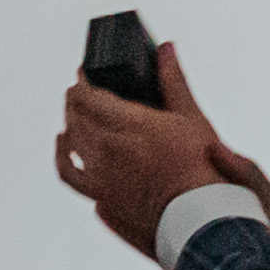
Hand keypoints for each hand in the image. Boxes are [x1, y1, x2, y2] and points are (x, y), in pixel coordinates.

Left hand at [57, 40, 262, 254]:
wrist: (204, 221)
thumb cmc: (205, 170)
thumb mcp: (192, 118)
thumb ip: (173, 81)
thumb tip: (165, 48)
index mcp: (129, 126)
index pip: (88, 95)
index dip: (82, 80)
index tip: (84, 73)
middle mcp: (108, 151)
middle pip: (75, 116)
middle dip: (75, 99)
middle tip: (82, 90)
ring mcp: (101, 177)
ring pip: (71, 142)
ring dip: (71, 122)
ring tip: (76, 114)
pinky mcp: (102, 198)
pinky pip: (70, 173)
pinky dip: (64, 156)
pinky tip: (66, 145)